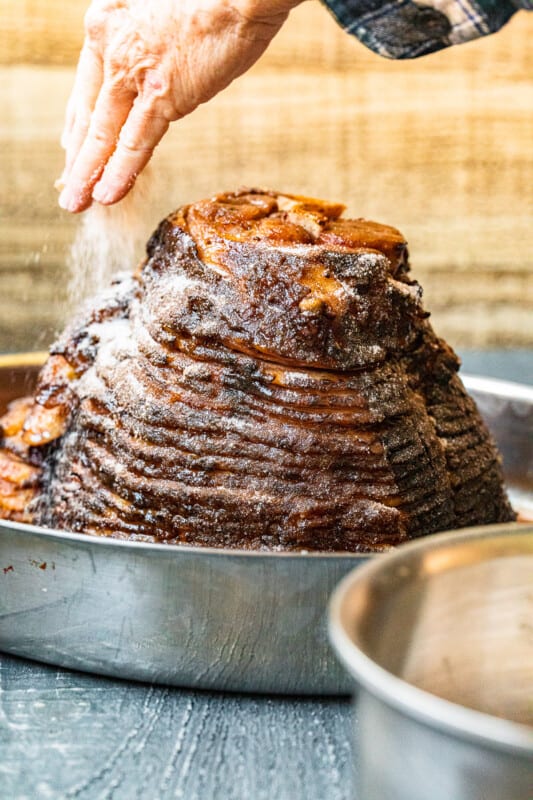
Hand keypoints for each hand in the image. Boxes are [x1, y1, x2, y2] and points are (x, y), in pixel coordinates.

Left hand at [59, 0, 301, 212]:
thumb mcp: (163, 18)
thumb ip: (150, 47)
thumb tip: (158, 75)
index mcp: (107, 24)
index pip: (85, 89)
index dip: (77, 126)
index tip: (71, 149)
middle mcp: (111, 46)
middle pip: (88, 115)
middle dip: (77, 158)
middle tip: (70, 189)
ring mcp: (134, 72)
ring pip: (103, 135)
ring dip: (88, 174)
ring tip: (77, 202)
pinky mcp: (163, 94)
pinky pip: (135, 143)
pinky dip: (120, 173)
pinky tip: (107, 195)